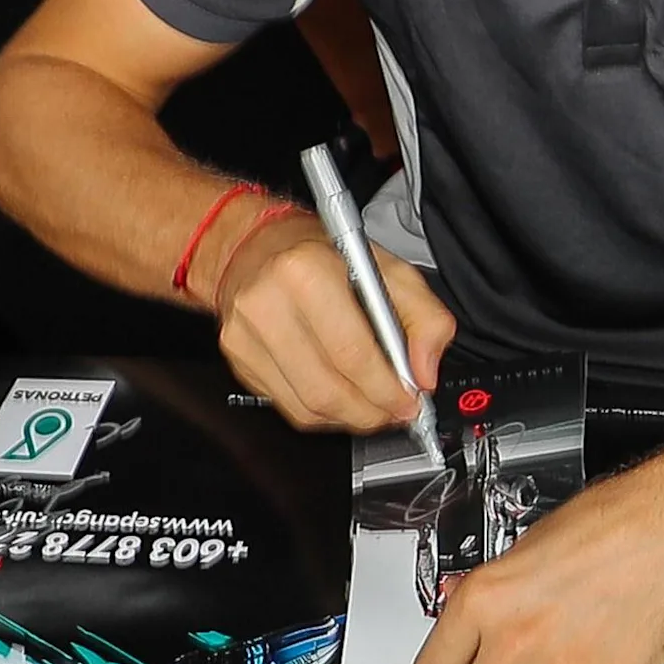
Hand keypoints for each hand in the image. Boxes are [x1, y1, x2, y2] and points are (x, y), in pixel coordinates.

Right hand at [210, 214, 454, 430]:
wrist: (256, 245)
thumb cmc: (321, 254)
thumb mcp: (390, 267)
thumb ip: (424, 316)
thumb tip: (425, 370)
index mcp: (306, 273)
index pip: (352, 353)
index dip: (387, 389)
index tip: (410, 400)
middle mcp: (268, 305)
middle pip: (327, 388)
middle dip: (372, 411)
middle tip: (396, 411)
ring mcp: (245, 335)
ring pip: (306, 405)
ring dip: (349, 417)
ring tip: (375, 409)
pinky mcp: (238, 358)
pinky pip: (287, 405)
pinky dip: (323, 413)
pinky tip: (343, 401)